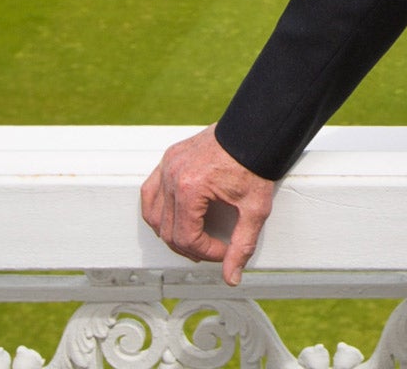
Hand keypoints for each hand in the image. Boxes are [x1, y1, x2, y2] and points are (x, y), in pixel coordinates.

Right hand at [139, 125, 276, 284]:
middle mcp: (172, 177)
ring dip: (170, 232)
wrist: (256, 129)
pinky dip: (157, 210)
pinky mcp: (169, 158)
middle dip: (190, 246)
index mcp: (191, 189)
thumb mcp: (255, 208)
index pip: (186, 238)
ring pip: (153, 214)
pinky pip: (150, 192)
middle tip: (211, 250)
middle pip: (168, 230)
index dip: (205, 253)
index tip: (223, 252)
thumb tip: (232, 278)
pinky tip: (173, 218)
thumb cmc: (257, 163)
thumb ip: (243, 244)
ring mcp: (167, 166)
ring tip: (194, 239)